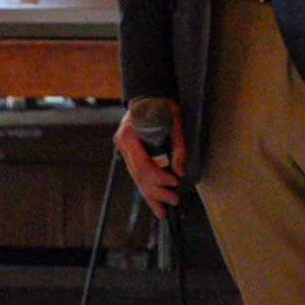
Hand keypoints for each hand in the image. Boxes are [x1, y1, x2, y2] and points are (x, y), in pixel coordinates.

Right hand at [113, 99, 186, 218]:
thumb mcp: (174, 120)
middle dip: (156, 192)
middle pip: (139, 176)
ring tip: (162, 211)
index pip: (143, 165)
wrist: (148, 93)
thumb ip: (177, 145)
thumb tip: (180, 171)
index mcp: (130, 136)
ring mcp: (125, 150)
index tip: (174, 182)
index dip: (158, 178)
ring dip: (150, 196)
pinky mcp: (130, 153)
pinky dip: (147, 187)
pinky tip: (154, 201)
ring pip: (136, 178)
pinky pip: (138, 174)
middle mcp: (124, 145)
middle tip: (173, 201)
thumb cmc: (161, 103)